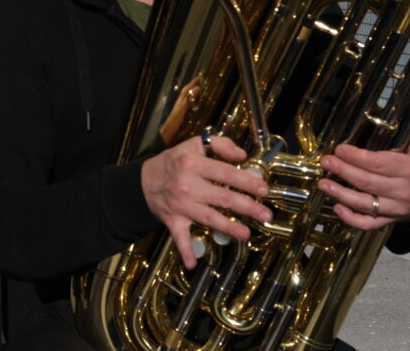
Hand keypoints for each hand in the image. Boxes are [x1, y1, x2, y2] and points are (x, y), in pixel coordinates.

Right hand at [141, 133, 271, 268]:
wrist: (143, 181)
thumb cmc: (174, 163)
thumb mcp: (194, 145)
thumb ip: (220, 145)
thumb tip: (242, 156)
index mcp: (192, 164)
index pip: (226, 173)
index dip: (247, 181)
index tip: (264, 189)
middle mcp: (187, 184)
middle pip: (222, 197)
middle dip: (247, 207)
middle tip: (266, 214)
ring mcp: (181, 205)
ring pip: (208, 218)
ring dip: (228, 228)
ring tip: (246, 234)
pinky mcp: (173, 220)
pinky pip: (180, 237)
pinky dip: (185, 251)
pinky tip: (192, 263)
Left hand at [318, 96, 409, 229]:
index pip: (380, 164)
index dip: (357, 157)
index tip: (340, 148)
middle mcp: (403, 190)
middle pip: (368, 182)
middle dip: (343, 171)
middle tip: (325, 161)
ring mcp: (395, 208)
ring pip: (365, 204)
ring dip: (340, 194)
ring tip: (322, 183)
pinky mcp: (389, 220)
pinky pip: (368, 224)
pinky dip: (351, 219)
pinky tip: (336, 207)